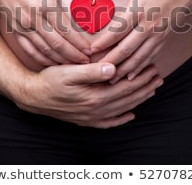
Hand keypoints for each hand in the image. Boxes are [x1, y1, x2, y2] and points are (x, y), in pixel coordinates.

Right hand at [0, 0, 91, 63]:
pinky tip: (53, 64)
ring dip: (60, 59)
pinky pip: (30, 50)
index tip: (90, 50)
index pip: (65, 29)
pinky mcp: (16, 31)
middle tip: (86, 62)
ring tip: (74, 65)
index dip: (79, 42)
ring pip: (44, 49)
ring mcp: (23, 27)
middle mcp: (34, 18)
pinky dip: (42, 59)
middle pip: (57, 43)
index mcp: (45, 4)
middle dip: (73, 55)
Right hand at [16, 62, 163, 128]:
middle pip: (127, 98)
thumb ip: (91, 71)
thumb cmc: (50, 80)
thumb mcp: (68, 71)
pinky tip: (129, 115)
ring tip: (151, 91)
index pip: (125, 86)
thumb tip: (112, 68)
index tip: (153, 68)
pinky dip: (121, 119)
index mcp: (96, 95)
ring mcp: (91, 117)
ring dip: (138, 100)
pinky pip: (108, 122)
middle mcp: (97, 109)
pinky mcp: (85, 120)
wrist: (33, 97)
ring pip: (122, 109)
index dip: (141, 78)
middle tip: (158, 78)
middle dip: (145, 87)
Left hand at [91, 0, 191, 81]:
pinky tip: (130, 76)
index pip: (117, 31)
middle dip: (111, 62)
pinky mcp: (163, 40)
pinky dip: (139, 68)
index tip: (91, 51)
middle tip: (96, 70)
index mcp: (138, 10)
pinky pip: (149, 57)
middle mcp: (148, 25)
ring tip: (111, 79)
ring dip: (124, 70)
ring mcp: (157, 34)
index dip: (103, 42)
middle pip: (126, 49)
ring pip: (138, 58)